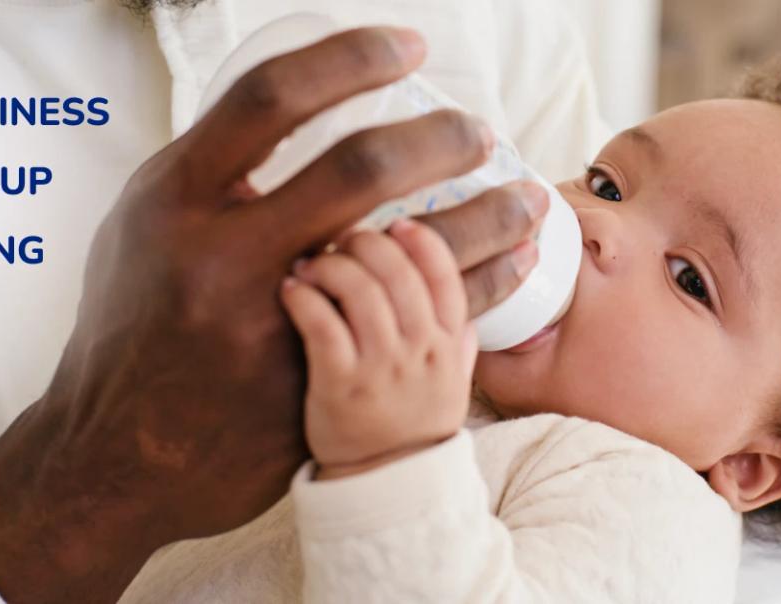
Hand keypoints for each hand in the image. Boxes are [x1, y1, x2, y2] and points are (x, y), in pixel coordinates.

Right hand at [0, 26, 547, 603]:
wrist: (114, 454)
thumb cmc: (129, 329)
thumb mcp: (141, 230)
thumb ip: (206, 175)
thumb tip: (284, 118)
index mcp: (175, 201)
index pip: (271, 97)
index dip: (348, 57)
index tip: (405, 49)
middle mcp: (224, 258)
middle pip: (359, 167)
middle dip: (438, 138)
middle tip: (476, 132)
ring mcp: (275, 327)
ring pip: (411, 253)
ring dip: (485, 215)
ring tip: (525, 197)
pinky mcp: (315, 382)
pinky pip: (418, 327)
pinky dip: (478, 288)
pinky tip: (511, 264)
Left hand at [282, 219, 482, 479]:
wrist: (386, 484)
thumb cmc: (413, 425)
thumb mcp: (455, 379)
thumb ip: (463, 331)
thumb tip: (490, 279)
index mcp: (450, 344)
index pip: (444, 273)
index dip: (419, 239)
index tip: (396, 224)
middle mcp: (420, 351)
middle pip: (398, 270)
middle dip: (364, 241)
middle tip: (340, 240)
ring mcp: (380, 369)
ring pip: (360, 289)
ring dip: (330, 264)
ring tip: (311, 264)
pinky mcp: (338, 386)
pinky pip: (321, 324)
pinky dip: (303, 297)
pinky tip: (290, 290)